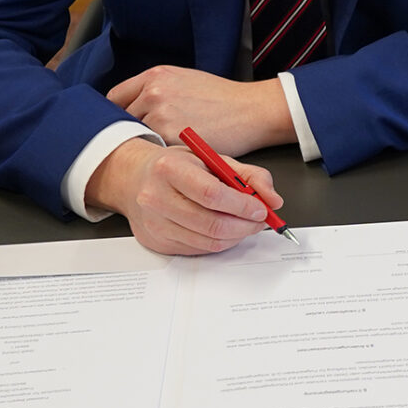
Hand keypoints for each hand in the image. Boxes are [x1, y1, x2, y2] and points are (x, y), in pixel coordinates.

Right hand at [86, 140, 283, 256]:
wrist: (134, 178)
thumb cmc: (176, 166)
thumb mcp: (211, 158)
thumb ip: (249, 175)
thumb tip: (273, 200)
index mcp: (169, 168)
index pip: (212, 194)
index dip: (242, 205)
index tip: (260, 209)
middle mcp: (156, 197)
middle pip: (211, 223)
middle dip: (245, 226)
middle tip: (259, 221)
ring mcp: (154, 223)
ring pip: (207, 241)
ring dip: (236, 236)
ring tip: (245, 224)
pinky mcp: (156, 242)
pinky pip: (198, 249)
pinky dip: (219, 242)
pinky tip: (224, 230)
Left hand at [105, 65, 293, 154]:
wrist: (253, 110)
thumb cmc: (224, 99)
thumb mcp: (186, 80)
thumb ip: (158, 90)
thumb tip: (137, 106)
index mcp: (155, 76)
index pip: (115, 98)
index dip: (117, 115)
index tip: (121, 127)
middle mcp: (153, 92)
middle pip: (121, 120)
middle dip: (130, 133)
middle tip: (138, 146)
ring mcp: (160, 115)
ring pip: (137, 138)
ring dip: (144, 147)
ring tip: (154, 156)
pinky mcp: (172, 137)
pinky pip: (155, 152)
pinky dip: (160, 157)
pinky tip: (169, 160)